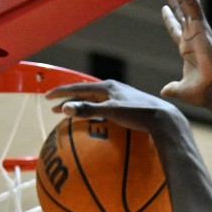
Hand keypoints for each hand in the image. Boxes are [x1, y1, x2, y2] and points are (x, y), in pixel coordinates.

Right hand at [47, 79, 182, 134]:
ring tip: (71, 114)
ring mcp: (121, 98)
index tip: (47, 98)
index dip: (61, 93)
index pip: (78, 87)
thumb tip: (65, 108)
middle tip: (54, 108)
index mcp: (107, 86)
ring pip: (95, 101)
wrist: (165, 118)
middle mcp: (113, 89)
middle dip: (69, 100)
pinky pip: (105, 109)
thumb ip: (88, 110)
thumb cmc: (139, 114)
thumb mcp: (111, 112)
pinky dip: (94, 114)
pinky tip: (95, 124)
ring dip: (81, 107)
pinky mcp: (128, 108)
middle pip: (85, 93)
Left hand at [160, 0, 211, 108]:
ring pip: (186, 2)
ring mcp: (198, 29)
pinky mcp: (202, 27)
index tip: (165, 8)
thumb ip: (173, 87)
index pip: (177, 29)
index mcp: (188, 49)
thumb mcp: (181, 89)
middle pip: (180, 9)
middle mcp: (193, 36)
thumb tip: (165, 91)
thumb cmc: (203, 93)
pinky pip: (193, 5)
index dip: (170, 19)